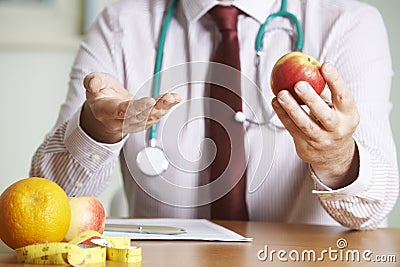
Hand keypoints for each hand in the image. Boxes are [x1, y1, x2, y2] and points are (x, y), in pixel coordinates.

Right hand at [80, 72, 180, 142]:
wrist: (104, 110)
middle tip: (168, 98)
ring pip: (149, 119)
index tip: (150, 101)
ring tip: (174, 97)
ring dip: (164, 108)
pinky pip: (154, 118)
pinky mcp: (141, 123)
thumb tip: (91, 84)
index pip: (122, 111)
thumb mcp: (94, 83)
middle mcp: (118, 121)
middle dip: (155, 108)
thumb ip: (93, 81)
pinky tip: (174, 99)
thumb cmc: (100, 93)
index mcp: (105, 111)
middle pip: (139, 117)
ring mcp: (131, 124)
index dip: (136, 108)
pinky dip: (166, 109)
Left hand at [271, 63, 359, 188]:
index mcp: (349, 116)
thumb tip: (310, 64)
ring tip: (281, 94)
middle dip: (311, 98)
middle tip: (299, 83)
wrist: (333, 155)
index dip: (335, 80)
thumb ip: (326, 90)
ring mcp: (321, 139)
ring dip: (291, 108)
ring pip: (304, 124)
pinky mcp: (306, 145)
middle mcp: (337, 129)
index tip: (325, 66)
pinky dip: (282, 115)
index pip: (344, 96)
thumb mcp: (338, 108)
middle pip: (324, 114)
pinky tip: (275, 103)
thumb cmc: (333, 123)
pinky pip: (292, 128)